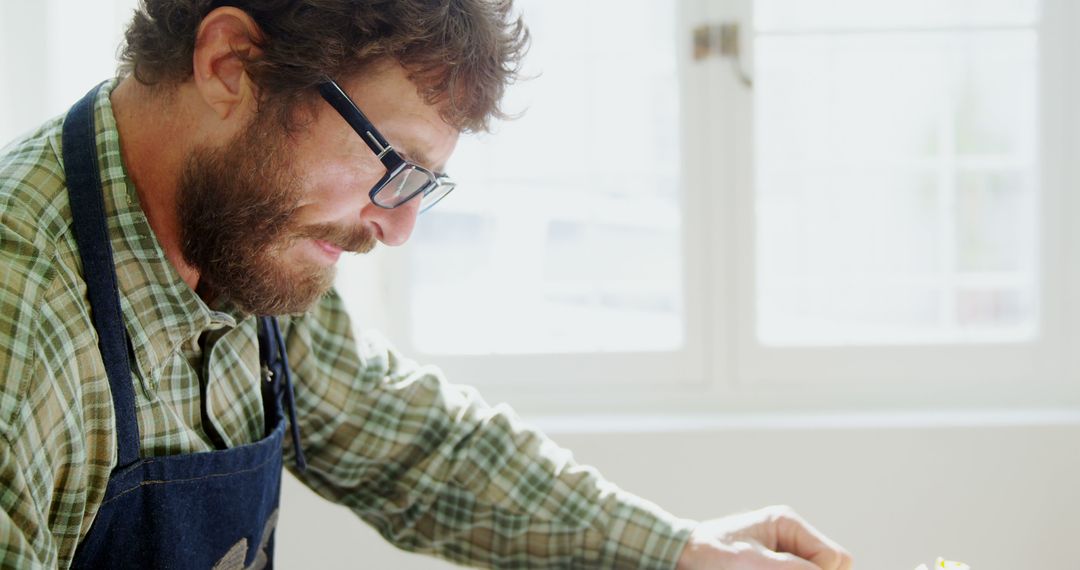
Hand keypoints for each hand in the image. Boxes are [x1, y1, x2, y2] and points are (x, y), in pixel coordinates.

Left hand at [676, 505, 852, 569]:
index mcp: (787, 522)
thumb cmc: (711, 554)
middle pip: (830, 564)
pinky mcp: (777, 563)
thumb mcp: (754, 562)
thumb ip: (794, 568)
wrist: (684, 557)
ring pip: (816, 569)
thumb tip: (829, 569)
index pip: (833, 557)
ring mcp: (785, 550)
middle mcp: (791, 534)